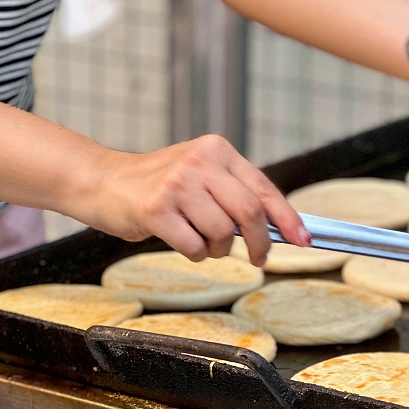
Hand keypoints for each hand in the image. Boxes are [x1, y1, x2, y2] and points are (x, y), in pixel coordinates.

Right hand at [74, 135, 308, 264]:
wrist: (103, 182)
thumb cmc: (159, 186)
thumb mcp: (201, 175)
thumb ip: (235, 193)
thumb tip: (281, 227)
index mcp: (218, 150)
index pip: (264, 188)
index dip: (288, 218)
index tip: (304, 239)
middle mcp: (200, 162)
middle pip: (250, 213)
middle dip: (260, 243)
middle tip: (259, 258)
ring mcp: (177, 184)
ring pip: (222, 234)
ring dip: (218, 249)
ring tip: (201, 240)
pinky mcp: (156, 209)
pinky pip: (195, 247)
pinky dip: (195, 253)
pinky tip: (180, 239)